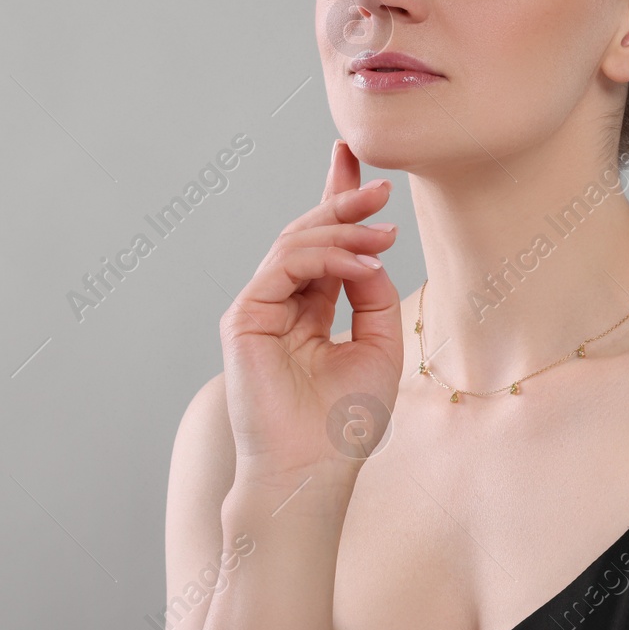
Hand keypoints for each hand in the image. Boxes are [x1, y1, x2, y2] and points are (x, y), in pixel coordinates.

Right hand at [219, 139, 401, 493]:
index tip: (354, 158)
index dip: (336, 199)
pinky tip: (362, 265)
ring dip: (344, 231)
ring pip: (296, 244)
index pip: (324, 245)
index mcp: (311, 311)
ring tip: (385, 232)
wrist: (312, 471)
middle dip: (342, 201)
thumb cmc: (345, 422)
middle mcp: (282, 305)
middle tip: (381, 185)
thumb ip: (375, 294)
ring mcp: (259, 309)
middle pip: (308, 234)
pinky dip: (327, 258)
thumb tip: (369, 252)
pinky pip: (285, 267)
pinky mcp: (244, 318)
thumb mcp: (379, 345)